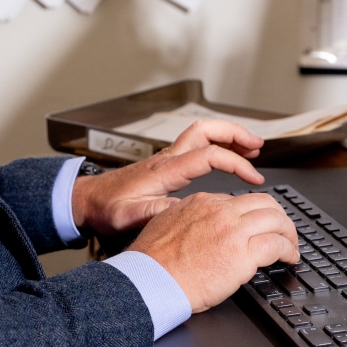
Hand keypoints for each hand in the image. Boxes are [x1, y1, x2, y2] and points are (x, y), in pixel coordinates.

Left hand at [72, 118, 265, 237]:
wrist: (88, 201)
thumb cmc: (107, 209)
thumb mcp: (131, 216)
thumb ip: (158, 212)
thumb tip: (188, 209)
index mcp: (164, 170)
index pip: (208, 155)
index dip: (235, 163)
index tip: (253, 177)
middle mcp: (167, 158)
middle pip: (206, 130)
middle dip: (235, 134)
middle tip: (258, 145)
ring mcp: (167, 159)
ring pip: (202, 134)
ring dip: (228, 137)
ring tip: (252, 147)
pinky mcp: (166, 165)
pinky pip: (196, 145)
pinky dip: (217, 146)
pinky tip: (227, 157)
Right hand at [127, 190, 299, 311]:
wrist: (151, 279)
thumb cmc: (153, 261)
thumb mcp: (166, 223)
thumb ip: (186, 218)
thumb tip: (197, 225)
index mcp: (201, 202)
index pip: (238, 200)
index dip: (252, 214)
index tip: (256, 225)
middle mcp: (219, 211)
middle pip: (263, 202)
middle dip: (278, 216)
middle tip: (283, 231)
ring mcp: (233, 230)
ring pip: (276, 219)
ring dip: (289, 233)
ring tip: (291, 245)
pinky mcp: (243, 255)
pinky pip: (277, 244)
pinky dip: (289, 250)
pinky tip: (290, 257)